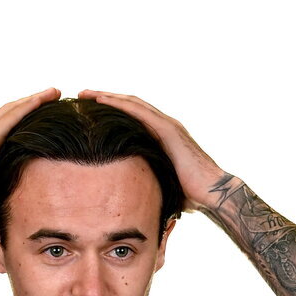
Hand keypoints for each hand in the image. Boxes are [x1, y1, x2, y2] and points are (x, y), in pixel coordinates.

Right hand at [0, 87, 61, 228]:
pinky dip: (26, 107)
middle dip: (31, 101)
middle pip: (8, 112)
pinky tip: (40, 100)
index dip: (22, 116)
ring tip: (54, 92)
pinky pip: (9, 119)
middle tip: (53, 94)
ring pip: (10, 110)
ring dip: (33, 99)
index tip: (41, 111)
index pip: (3, 125)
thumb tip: (9, 195)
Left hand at [77, 89, 225, 211]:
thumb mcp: (162, 186)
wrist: (212, 192)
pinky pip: (140, 112)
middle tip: (82, 95)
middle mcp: (164, 126)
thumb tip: (135, 201)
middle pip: (130, 106)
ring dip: (108, 97)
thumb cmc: (191, 196)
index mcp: (162, 138)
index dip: (112, 113)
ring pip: (132, 104)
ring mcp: (167, 126)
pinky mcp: (169, 130)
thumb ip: (149, 185)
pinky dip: (120, 105)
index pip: (133, 119)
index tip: (90, 112)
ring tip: (86, 93)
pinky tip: (102, 101)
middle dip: (105, 99)